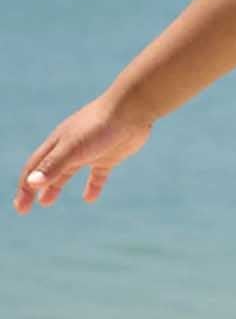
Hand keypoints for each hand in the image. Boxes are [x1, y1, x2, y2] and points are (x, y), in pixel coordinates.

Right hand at [13, 98, 152, 213]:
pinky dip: (92, 187)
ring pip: (67, 172)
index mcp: (57, 143)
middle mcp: (70, 147)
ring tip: (46, 202)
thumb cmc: (99, 126)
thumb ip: (53, 165)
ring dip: (55, 186)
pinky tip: (90, 199)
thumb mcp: (73, 148)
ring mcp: (89, 151)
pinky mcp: (108, 156)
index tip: (21, 207)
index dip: (25, 187)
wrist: (131, 111)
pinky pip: (97, 175)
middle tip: (24, 208)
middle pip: (47, 171)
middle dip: (34, 189)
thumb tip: (32, 183)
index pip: (34, 167)